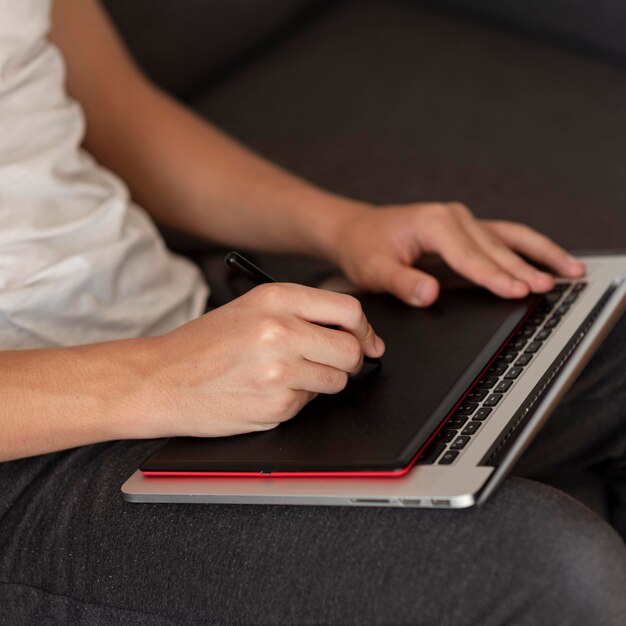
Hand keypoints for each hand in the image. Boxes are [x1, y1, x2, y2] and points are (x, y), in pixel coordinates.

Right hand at [139, 283, 384, 437]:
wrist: (160, 379)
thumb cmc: (203, 345)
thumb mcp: (251, 309)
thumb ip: (303, 313)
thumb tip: (357, 333)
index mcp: (276, 298)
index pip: (348, 309)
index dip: (364, 329)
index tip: (366, 341)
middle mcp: (281, 329)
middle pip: (351, 348)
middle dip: (349, 361)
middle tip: (332, 364)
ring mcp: (280, 369)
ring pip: (337, 380)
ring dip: (323, 383)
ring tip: (290, 377)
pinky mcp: (276, 403)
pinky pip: (310, 404)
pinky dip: (297, 401)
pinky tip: (268, 392)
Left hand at [331, 202, 585, 305]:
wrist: (358, 230)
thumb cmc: (365, 247)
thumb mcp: (374, 269)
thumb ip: (402, 282)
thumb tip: (429, 293)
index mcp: (433, 224)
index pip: (470, 256)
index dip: (493, 276)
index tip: (516, 291)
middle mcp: (453, 217)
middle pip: (495, 248)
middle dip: (523, 268)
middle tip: (547, 287)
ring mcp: (463, 221)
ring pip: (508, 239)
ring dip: (539, 254)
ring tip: (570, 270)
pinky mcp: (466, 230)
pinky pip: (503, 237)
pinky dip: (528, 248)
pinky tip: (548, 258)